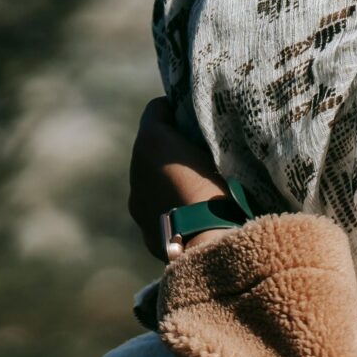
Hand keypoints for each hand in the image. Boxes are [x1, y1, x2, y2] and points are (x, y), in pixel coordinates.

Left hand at [128, 96, 229, 261]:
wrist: (209, 246)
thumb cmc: (218, 191)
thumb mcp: (221, 151)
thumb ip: (204, 136)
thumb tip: (202, 131)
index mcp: (150, 144)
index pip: (157, 111)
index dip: (177, 110)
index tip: (197, 117)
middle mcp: (135, 172)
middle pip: (153, 151)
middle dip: (173, 152)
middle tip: (203, 159)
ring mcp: (139, 208)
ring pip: (153, 185)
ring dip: (171, 185)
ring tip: (201, 193)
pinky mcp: (148, 236)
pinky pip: (160, 216)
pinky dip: (174, 213)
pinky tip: (196, 220)